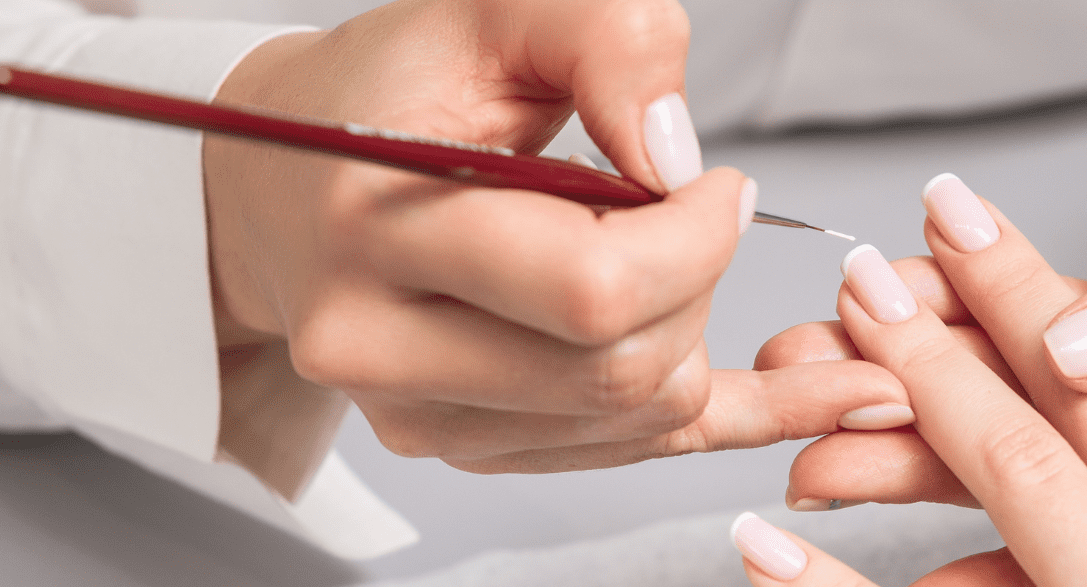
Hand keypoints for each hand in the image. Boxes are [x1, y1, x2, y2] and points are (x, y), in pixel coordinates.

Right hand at [203, 0, 907, 486]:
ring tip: (659, 253)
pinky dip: (727, 414)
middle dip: (699, 281)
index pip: (593, 289)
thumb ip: (604, 37)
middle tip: (688, 210)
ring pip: (634, 416)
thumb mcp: (493, 13)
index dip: (696, 236)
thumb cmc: (385, 93)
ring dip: (691, 331)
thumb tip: (675, 155)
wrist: (282, 184)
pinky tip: (804, 394)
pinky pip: (632, 452)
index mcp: (374, 227)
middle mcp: (377, 345)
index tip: (712, 181)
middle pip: (621, 366)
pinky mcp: (462, 446)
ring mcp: (417, 413)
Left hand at [765, 55, 1086, 502]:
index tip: (881, 385)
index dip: (992, 425)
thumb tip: (1075, 348)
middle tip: (808, 423)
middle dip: (921, 441)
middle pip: (1064, 474)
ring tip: (812, 394)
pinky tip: (883, 359)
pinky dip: (973, 361)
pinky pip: (1066, 396)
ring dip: (923, 412)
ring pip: (1048, 445)